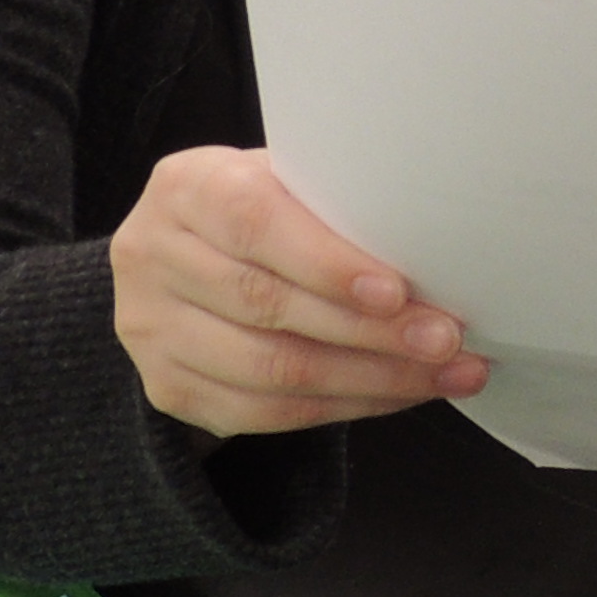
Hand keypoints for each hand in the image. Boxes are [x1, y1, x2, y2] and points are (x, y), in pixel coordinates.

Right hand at [108, 146, 485, 438]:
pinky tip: (398, 394)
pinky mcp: (168, 387)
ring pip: (272, 370)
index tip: (397, 292)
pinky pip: (266, 414)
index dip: (328, 263)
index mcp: (185, 188)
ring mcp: (151, 330)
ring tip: (443, 374)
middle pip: (268, 305)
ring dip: (372, 378)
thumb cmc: (259, 212)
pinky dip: (344, 406)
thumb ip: (332, 204)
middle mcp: (151, 256)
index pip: (255, 223)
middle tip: (446, 341)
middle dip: (371, 331)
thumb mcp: (282, 182)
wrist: (183, 261)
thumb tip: (433, 248)